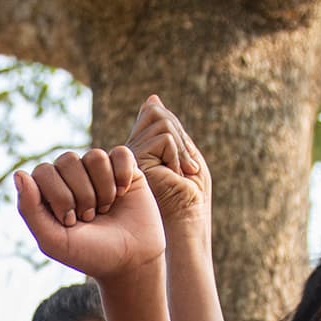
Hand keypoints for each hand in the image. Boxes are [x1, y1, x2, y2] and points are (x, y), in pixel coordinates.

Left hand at [14, 146, 164, 283]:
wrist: (131, 261)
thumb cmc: (89, 253)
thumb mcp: (53, 240)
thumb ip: (29, 210)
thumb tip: (18, 174)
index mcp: (48, 191)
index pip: (43, 171)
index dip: (59, 196)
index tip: (70, 222)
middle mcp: (71, 176)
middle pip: (68, 160)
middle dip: (81, 195)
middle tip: (89, 218)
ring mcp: (97, 171)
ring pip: (95, 156)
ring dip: (103, 189)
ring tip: (105, 208)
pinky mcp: (124, 168)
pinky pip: (120, 153)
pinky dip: (122, 175)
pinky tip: (123, 193)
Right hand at [128, 94, 210, 236]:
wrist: (186, 223)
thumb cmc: (191, 196)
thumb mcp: (184, 154)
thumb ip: (169, 128)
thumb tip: (151, 98)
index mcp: (141, 149)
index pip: (153, 113)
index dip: (176, 133)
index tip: (185, 167)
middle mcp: (130, 150)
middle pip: (158, 112)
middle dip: (181, 139)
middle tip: (186, 171)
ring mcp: (129, 156)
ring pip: (162, 121)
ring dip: (180, 150)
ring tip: (178, 175)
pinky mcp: (134, 162)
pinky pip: (164, 138)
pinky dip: (177, 156)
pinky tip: (173, 177)